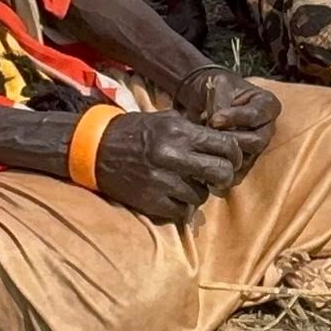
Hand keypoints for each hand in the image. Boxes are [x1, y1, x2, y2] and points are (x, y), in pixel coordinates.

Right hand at [92, 112, 245, 223]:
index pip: (225, 144)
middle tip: (218, 176)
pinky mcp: (152, 201)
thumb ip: (194, 128)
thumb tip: (223, 134)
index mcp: (179, 131)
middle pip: (221, 172)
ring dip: (199, 192)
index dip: (234, 154)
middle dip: (224, 176)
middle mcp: (173, 155)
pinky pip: (182, 211)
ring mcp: (163, 180)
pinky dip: (181, 206)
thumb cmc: (135, 132)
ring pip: (202, 195)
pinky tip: (174, 196)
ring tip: (188, 185)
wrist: (96, 149)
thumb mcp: (165, 119)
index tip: (231, 158)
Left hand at [176, 69, 279, 175]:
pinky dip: (223, 172)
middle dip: (231, 140)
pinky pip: (239, 173)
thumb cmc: (216, 88)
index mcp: (267, 105)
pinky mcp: (246, 161)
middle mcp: (267, 127)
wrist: (205, 98)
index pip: (257, 115)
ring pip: (248, 159)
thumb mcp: (219, 86)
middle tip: (209, 135)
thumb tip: (216, 123)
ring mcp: (257, 147)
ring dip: (226, 155)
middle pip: (256, 141)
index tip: (214, 119)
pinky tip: (206, 166)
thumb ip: (221, 103)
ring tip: (206, 149)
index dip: (236, 118)